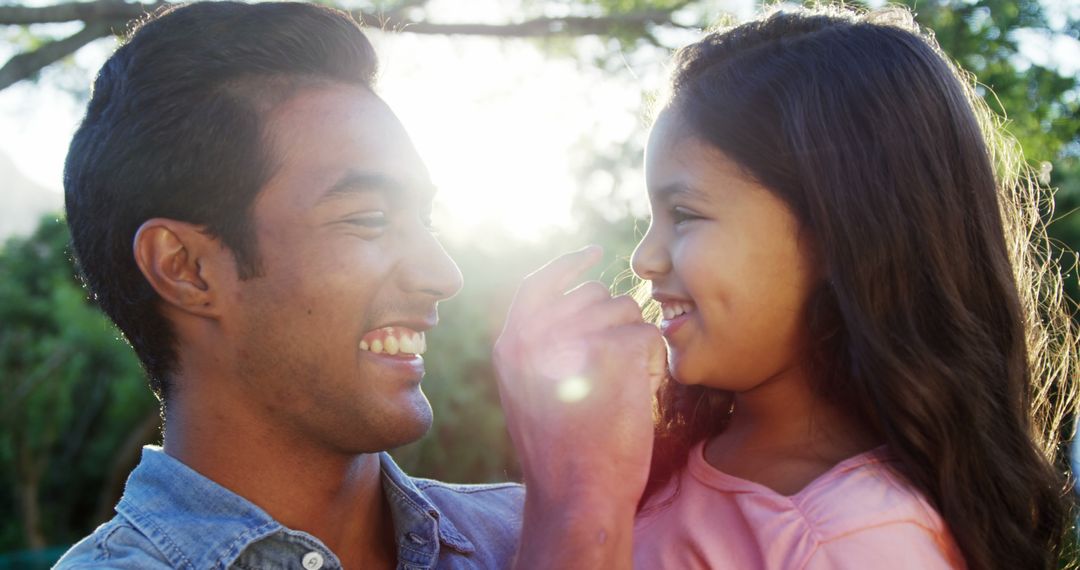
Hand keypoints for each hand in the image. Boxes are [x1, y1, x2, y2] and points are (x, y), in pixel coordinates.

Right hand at [495, 246, 664, 568]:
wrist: (576, 495)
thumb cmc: (560, 453)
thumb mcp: (528, 394)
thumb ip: (539, 348)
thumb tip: (576, 303)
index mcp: (511, 345)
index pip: (538, 284)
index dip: (568, 266)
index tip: (594, 256)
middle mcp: (536, 335)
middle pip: (593, 296)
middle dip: (614, 321)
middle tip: (613, 371)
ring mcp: (574, 339)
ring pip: (625, 312)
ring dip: (634, 343)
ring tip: (622, 388)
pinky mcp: (613, 351)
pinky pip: (647, 335)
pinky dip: (653, 362)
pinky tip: (640, 392)